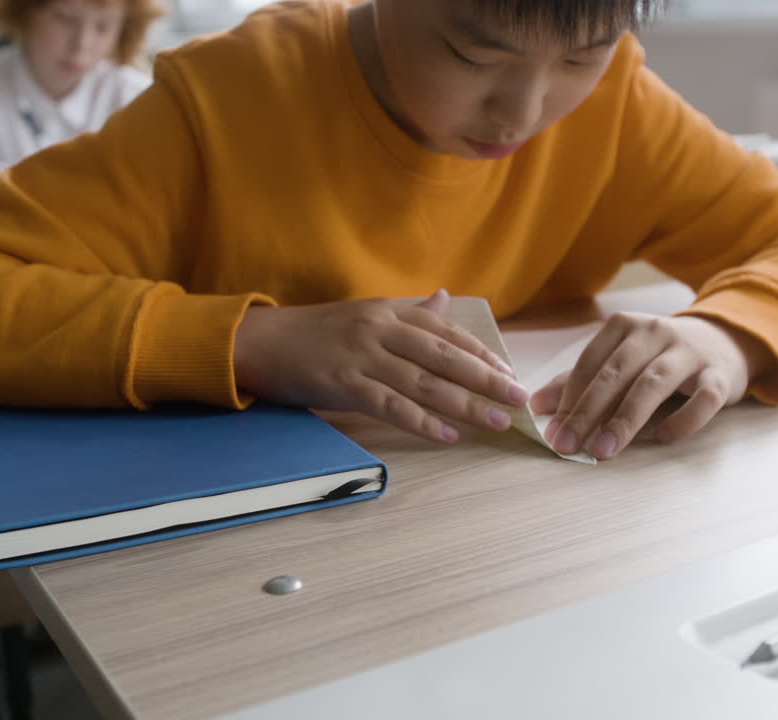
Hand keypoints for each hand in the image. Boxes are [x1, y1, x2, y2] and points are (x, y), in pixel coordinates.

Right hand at [234, 289, 529, 443]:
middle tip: (519, 398)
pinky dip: (422, 421)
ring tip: (496, 421)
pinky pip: (391, 405)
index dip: (481, 353)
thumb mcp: (364, 314)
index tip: (509, 372)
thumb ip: (407, 312)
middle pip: (444, 356)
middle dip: (486, 379)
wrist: (259, 341)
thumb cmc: (313, 332)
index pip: (446, 331)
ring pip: (424, 383)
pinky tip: (447, 435)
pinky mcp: (343, 385)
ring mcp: (362, 357)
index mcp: (388, 311)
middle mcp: (380, 330)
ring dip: (465, 404)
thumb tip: (445, 298)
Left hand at [529, 313, 774, 459]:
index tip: (552, 433)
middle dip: (587, 412)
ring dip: (624, 419)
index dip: (568, 399)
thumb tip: (535, 405)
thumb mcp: (620, 359)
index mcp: (624, 327)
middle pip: (615, 373)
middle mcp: (655, 332)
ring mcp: (689, 352)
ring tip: (602, 451)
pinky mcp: (720, 375)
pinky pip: (703, 398)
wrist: (726, 341)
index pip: (589, 364)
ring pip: (652, 384)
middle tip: (566, 445)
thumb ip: (579, 380)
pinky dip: (683, 419)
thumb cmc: (660, 356)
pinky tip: (662, 438)